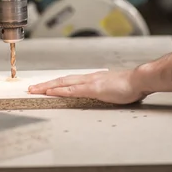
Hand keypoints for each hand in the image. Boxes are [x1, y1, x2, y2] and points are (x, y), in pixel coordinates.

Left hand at [28, 69, 147, 103]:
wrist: (139, 79)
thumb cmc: (130, 85)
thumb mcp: (113, 88)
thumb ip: (104, 90)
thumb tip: (101, 93)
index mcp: (92, 78)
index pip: (70, 80)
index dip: (56, 83)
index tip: (45, 86)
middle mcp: (89, 77)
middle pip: (62, 80)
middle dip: (46, 84)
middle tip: (32, 88)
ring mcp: (90, 82)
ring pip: (64, 83)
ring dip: (48, 86)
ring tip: (35, 90)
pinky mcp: (94, 88)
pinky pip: (73, 90)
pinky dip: (60, 90)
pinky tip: (52, 92)